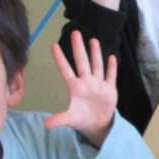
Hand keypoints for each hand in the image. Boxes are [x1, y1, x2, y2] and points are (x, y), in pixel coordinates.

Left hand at [45, 30, 117, 147]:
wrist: (97, 125)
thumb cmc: (81, 119)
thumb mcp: (69, 120)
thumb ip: (59, 120)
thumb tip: (46, 125)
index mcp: (74, 87)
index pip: (66, 70)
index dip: (60, 58)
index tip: (53, 45)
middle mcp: (86, 82)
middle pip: (82, 62)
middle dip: (78, 48)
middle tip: (75, 33)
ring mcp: (98, 84)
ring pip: (96, 65)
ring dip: (96, 53)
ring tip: (93, 40)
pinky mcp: (109, 89)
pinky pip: (111, 77)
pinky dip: (112, 68)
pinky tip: (112, 58)